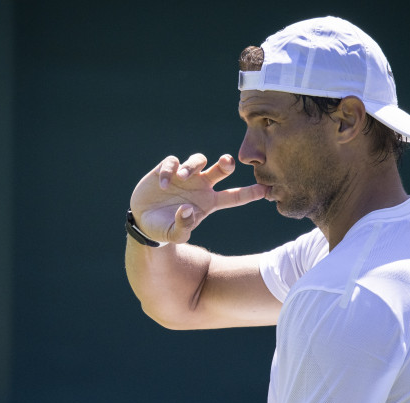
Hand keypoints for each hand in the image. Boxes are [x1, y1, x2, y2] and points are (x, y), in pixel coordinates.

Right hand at [129, 153, 267, 244]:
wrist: (143, 222)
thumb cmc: (164, 230)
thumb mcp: (173, 235)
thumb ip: (183, 227)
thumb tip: (188, 210)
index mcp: (209, 203)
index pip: (234, 197)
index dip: (250, 193)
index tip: (266, 189)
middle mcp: (201, 186)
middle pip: (221, 170)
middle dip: (227, 163)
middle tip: (227, 162)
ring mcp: (185, 176)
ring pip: (198, 160)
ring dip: (192, 166)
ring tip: (182, 176)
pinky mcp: (168, 169)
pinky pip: (173, 162)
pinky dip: (169, 170)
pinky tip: (163, 184)